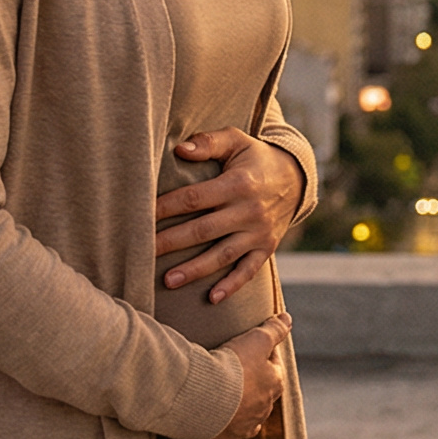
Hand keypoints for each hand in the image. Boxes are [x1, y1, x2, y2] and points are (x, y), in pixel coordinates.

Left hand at [157, 129, 300, 304]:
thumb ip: (208, 142)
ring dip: (195, 269)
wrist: (296, 178)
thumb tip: (179, 149)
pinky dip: (232, 286)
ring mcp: (259, 233)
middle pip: (202, 230)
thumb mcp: (236, 140)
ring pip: (222, 255)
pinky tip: (212, 298)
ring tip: (168, 280)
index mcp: (237, 184)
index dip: (166, 208)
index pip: (194, 198)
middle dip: (170, 242)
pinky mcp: (267, 248)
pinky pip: (249, 270)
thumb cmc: (255, 158)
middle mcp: (249, 211)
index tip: (141, 216)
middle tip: (142, 252)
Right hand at [202, 310, 291, 438]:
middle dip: (253, 385)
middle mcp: (264, 409)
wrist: (204, 395)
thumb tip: (288, 318)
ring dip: (243, 413)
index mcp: (275, 384)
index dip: (262, 355)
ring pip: (251, 422)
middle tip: (234, 374)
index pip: (273, 366)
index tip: (248, 348)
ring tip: (227, 402)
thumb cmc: (231, 365)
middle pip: (262, 394)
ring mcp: (246, 428)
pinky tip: (227, 438)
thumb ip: (274, 329)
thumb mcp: (256, 339)